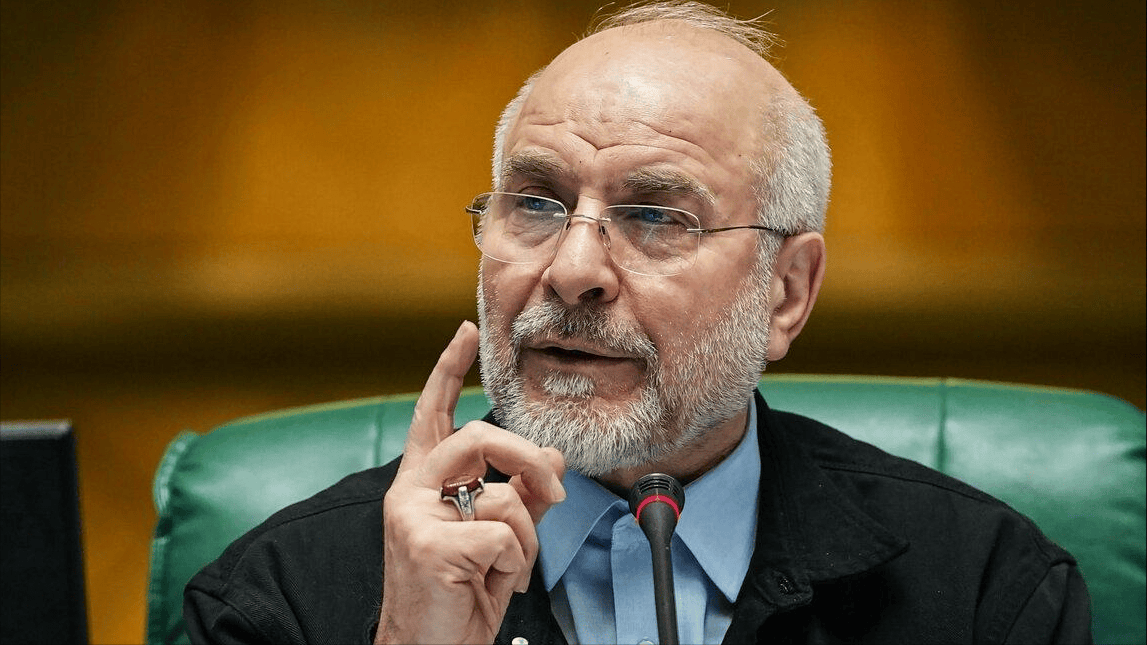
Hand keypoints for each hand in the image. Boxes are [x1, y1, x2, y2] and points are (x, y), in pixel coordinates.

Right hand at [374, 321, 565, 643]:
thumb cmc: (458, 594)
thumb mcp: (497, 536)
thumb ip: (521, 492)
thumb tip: (553, 458)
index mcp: (421, 482)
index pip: (432, 412)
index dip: (448, 369)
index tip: (466, 331)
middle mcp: (408, 492)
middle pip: (479, 437)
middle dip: (528, 460)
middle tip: (553, 493)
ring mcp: (412, 518)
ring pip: (501, 494)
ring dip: (524, 538)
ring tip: (506, 568)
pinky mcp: (427, 546)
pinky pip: (502, 534)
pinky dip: (513, 564)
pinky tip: (488, 582)